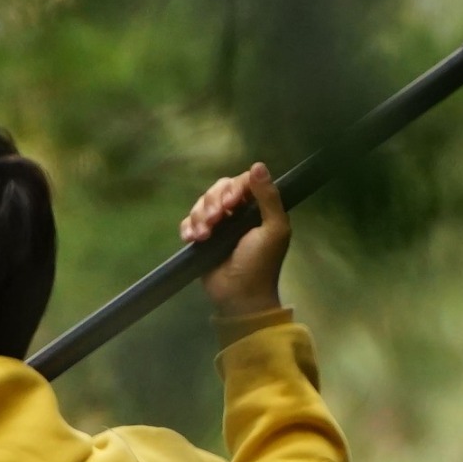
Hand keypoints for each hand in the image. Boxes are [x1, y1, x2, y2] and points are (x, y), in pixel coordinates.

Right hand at [182, 163, 288, 316]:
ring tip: (203, 236)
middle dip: (212, 203)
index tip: (229, 204)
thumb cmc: (261, 263)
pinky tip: (192, 239)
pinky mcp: (201, 239)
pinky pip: (188, 222)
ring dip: (199, 217)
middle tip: (215, 221)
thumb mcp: (274, 229)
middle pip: (217, 189)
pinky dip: (187, 228)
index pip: (240, 183)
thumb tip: (258, 165)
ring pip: (201, 204)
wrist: (240, 296)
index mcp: (256, 208)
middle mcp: (236, 212)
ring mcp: (217, 225)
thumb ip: (269, 197)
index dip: (231, 189)